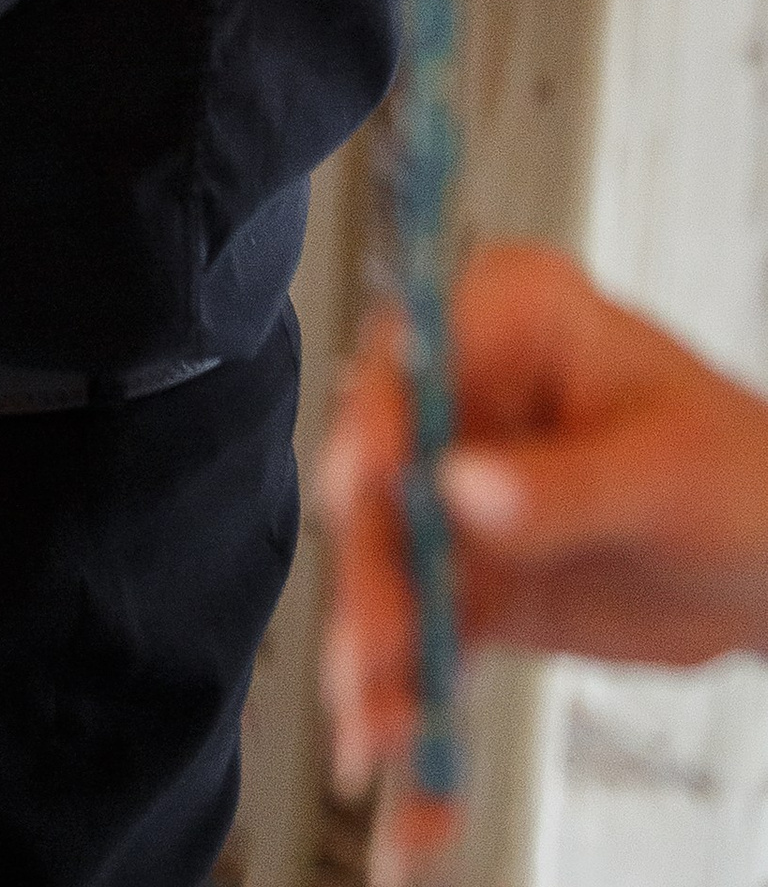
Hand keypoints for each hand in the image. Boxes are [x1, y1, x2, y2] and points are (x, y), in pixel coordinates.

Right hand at [320, 243, 767, 876]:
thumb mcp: (668, 473)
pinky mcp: (472, 577)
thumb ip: (567, 486)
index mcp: (511, 322)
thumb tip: (462, 489)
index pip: (412, 357)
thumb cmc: (748, 478)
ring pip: (390, 569)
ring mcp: (460, 492)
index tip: (362, 492)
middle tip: (370, 652)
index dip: (376, 422)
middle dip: (370, 574)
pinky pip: (426, 640)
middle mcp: (467, 400)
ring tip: (377, 732)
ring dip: (377, 656)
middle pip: (381, 477)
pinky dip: (412, 705)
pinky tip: (405, 770)